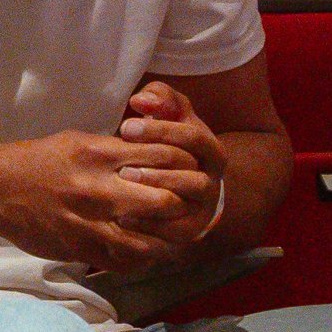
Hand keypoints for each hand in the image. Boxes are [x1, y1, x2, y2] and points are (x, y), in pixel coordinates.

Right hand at [0, 124, 210, 274]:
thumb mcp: (78, 141)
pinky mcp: (78, 247)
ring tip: (170, 238)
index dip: (184, 166)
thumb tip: (152, 154)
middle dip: (181, 207)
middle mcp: (100, 188)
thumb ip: (115, 149)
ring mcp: (90, 222)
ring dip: (163, 242)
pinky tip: (142, 254)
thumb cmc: (38, 159)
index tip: (189, 173)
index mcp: (101, 154)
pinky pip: (121, 263)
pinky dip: (137, 261)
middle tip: (185, 210)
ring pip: (148, 242)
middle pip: (165, 201)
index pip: (163, 156)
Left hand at [113, 80, 227, 243]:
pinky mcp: (186, 231)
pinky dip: (146, 225)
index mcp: (211, 151)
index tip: (125, 127)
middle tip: (123, 164)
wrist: (180, 186)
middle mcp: (211, 181)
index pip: (193, 138)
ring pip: (182, 203)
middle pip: (190, 175)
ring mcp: (200, 209)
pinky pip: (170, 232)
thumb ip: (160, 99)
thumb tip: (141, 100)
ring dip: (152, 193)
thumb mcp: (170, 115)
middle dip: (155, 167)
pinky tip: (120, 215)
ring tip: (123, 183)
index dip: (160, 131)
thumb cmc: (169, 143)